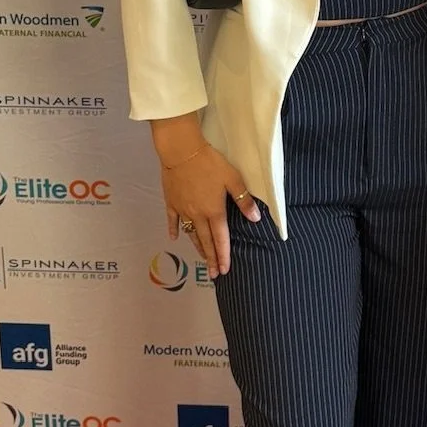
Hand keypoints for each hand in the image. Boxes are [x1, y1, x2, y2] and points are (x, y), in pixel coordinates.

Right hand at [159, 142, 259, 276]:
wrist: (182, 151)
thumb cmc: (209, 163)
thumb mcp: (232, 178)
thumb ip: (244, 199)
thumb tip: (255, 218)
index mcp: (214, 211)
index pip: (221, 238)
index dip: (224, 255)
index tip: (225, 270)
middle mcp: (197, 215)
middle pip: (205, 241)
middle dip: (211, 259)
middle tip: (214, 275)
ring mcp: (182, 210)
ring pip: (190, 234)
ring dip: (197, 248)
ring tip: (202, 259)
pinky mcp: (171, 202)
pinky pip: (172, 220)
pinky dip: (174, 230)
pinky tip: (174, 238)